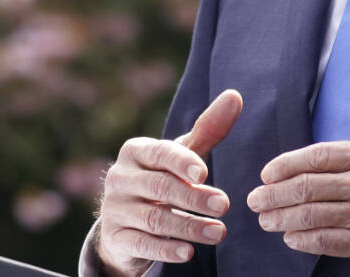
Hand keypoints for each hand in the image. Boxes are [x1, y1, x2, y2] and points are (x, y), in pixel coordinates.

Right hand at [96, 89, 243, 276]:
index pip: (159, 153)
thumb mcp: (183, 153)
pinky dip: (166, 250)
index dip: (181, 162)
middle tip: (224, 205)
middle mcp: (120, 178)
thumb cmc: (163, 176)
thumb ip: (209, 128)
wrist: (127, 219)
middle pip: (160, 188)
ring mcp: (114, 209)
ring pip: (154, 219)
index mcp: (135, 151)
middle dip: (194, 197)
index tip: (205, 172)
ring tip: (219, 233)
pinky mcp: (115, 238)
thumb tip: (235, 95)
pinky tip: (189, 253)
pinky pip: (141, 244)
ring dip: (189, 227)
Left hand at [247, 92, 349, 275]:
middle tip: (254, 199)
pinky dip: (303, 240)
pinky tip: (292, 238)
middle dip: (274, 194)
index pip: (319, 155)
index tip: (267, 173)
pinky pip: (327, 242)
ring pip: (312, 215)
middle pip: (308, 186)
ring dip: (282, 219)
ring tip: (266, 220)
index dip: (287, 164)